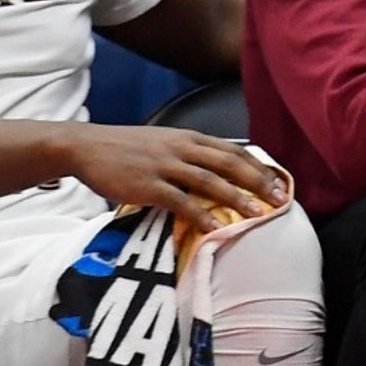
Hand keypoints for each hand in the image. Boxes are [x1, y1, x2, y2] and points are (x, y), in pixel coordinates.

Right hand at [63, 125, 286, 232]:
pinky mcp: (148, 185)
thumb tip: (219, 172)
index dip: (259, 167)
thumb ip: (190, 153)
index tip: (279, 182)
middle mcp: (181, 148)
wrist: (86, 146)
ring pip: (210, 181)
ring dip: (237, 198)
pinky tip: (215, 228)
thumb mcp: (163, 141)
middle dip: (258, 182)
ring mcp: (164, 165)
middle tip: (279, 200)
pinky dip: (200, 215)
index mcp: (188, 137)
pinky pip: (180, 201)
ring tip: (257, 214)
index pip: (233, 149)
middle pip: (229, 163)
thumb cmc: (126, 148)